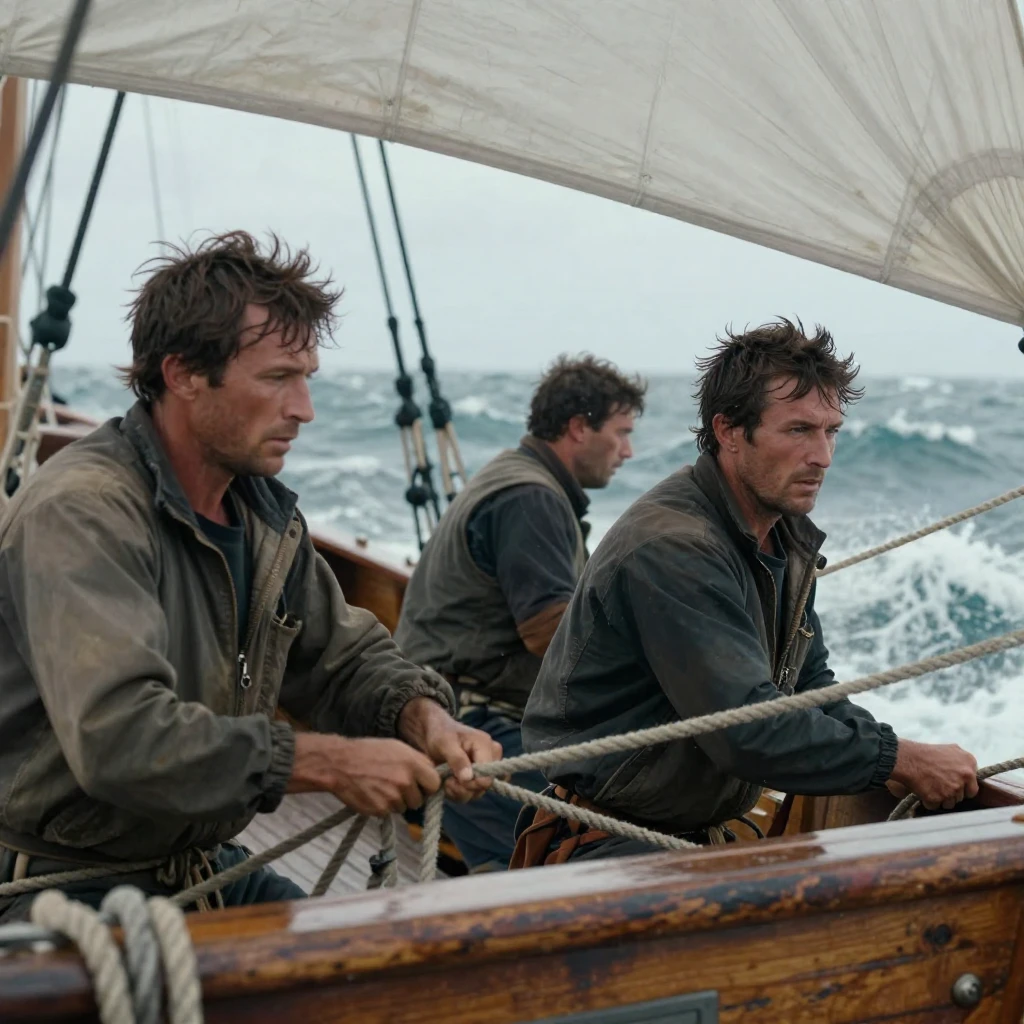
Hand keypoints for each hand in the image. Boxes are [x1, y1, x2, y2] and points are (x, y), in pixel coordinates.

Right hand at [287, 732, 440, 815]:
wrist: (340, 764)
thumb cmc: (369, 752)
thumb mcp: (398, 748)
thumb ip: (417, 761)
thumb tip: (432, 774)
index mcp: (413, 763)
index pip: (435, 784)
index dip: (428, 785)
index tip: (422, 785)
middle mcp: (405, 781)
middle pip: (420, 799)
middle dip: (412, 796)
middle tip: (398, 786)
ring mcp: (393, 797)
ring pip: (405, 808)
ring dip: (397, 802)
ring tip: (382, 787)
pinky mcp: (380, 810)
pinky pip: (389, 813)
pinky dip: (383, 807)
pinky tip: (373, 794)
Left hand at [398, 697, 502, 802]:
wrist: (434, 732)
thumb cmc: (440, 733)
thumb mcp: (445, 743)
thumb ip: (457, 759)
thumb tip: (468, 778)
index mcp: (486, 745)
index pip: (488, 775)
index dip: (471, 783)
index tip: (452, 781)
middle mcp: (491, 757)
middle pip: (484, 786)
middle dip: (463, 788)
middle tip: (446, 782)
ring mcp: (486, 768)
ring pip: (478, 792)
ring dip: (460, 791)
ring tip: (446, 781)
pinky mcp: (479, 776)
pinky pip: (474, 792)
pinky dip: (460, 792)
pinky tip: (449, 784)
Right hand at [890, 738, 978, 810]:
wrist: (908, 758)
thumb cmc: (927, 753)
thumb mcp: (951, 749)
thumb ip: (964, 762)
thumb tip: (971, 773)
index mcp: (969, 763)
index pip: (973, 787)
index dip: (962, 788)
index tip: (951, 783)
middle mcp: (965, 776)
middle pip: (961, 796)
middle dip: (950, 793)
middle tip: (937, 783)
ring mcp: (953, 788)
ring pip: (950, 803)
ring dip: (940, 798)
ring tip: (929, 785)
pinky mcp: (939, 797)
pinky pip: (935, 806)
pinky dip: (928, 800)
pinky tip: (923, 789)